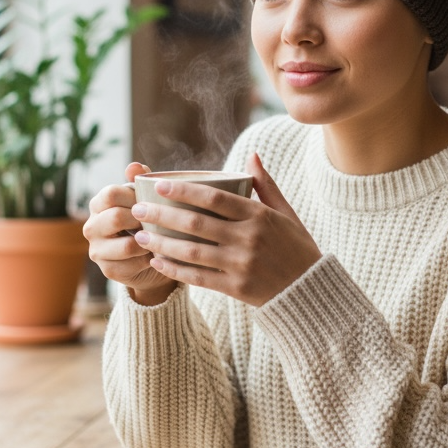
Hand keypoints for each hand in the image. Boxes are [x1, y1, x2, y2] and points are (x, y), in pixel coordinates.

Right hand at [83, 162, 176, 305]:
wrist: (152, 259)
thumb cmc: (148, 222)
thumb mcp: (145, 199)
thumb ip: (140, 181)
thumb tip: (135, 166)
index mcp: (98, 204)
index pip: (111, 193)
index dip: (135, 196)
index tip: (151, 201)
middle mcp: (91, 227)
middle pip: (116, 217)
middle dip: (142, 220)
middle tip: (158, 222)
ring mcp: (97, 250)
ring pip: (127, 245)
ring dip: (148, 242)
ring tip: (159, 238)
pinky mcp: (108, 270)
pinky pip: (134, 264)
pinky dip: (150, 259)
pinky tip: (157, 254)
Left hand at [130, 152, 321, 306]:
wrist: (310, 291)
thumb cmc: (297, 248)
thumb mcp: (287, 213)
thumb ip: (266, 185)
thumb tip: (252, 156)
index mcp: (259, 216)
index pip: (214, 198)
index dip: (183, 191)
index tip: (159, 186)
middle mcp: (248, 239)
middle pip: (196, 223)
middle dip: (162, 215)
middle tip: (138, 209)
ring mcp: (241, 265)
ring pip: (191, 251)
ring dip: (161, 243)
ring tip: (140, 236)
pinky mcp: (236, 288)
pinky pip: (198, 278)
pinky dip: (175, 270)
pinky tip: (157, 262)